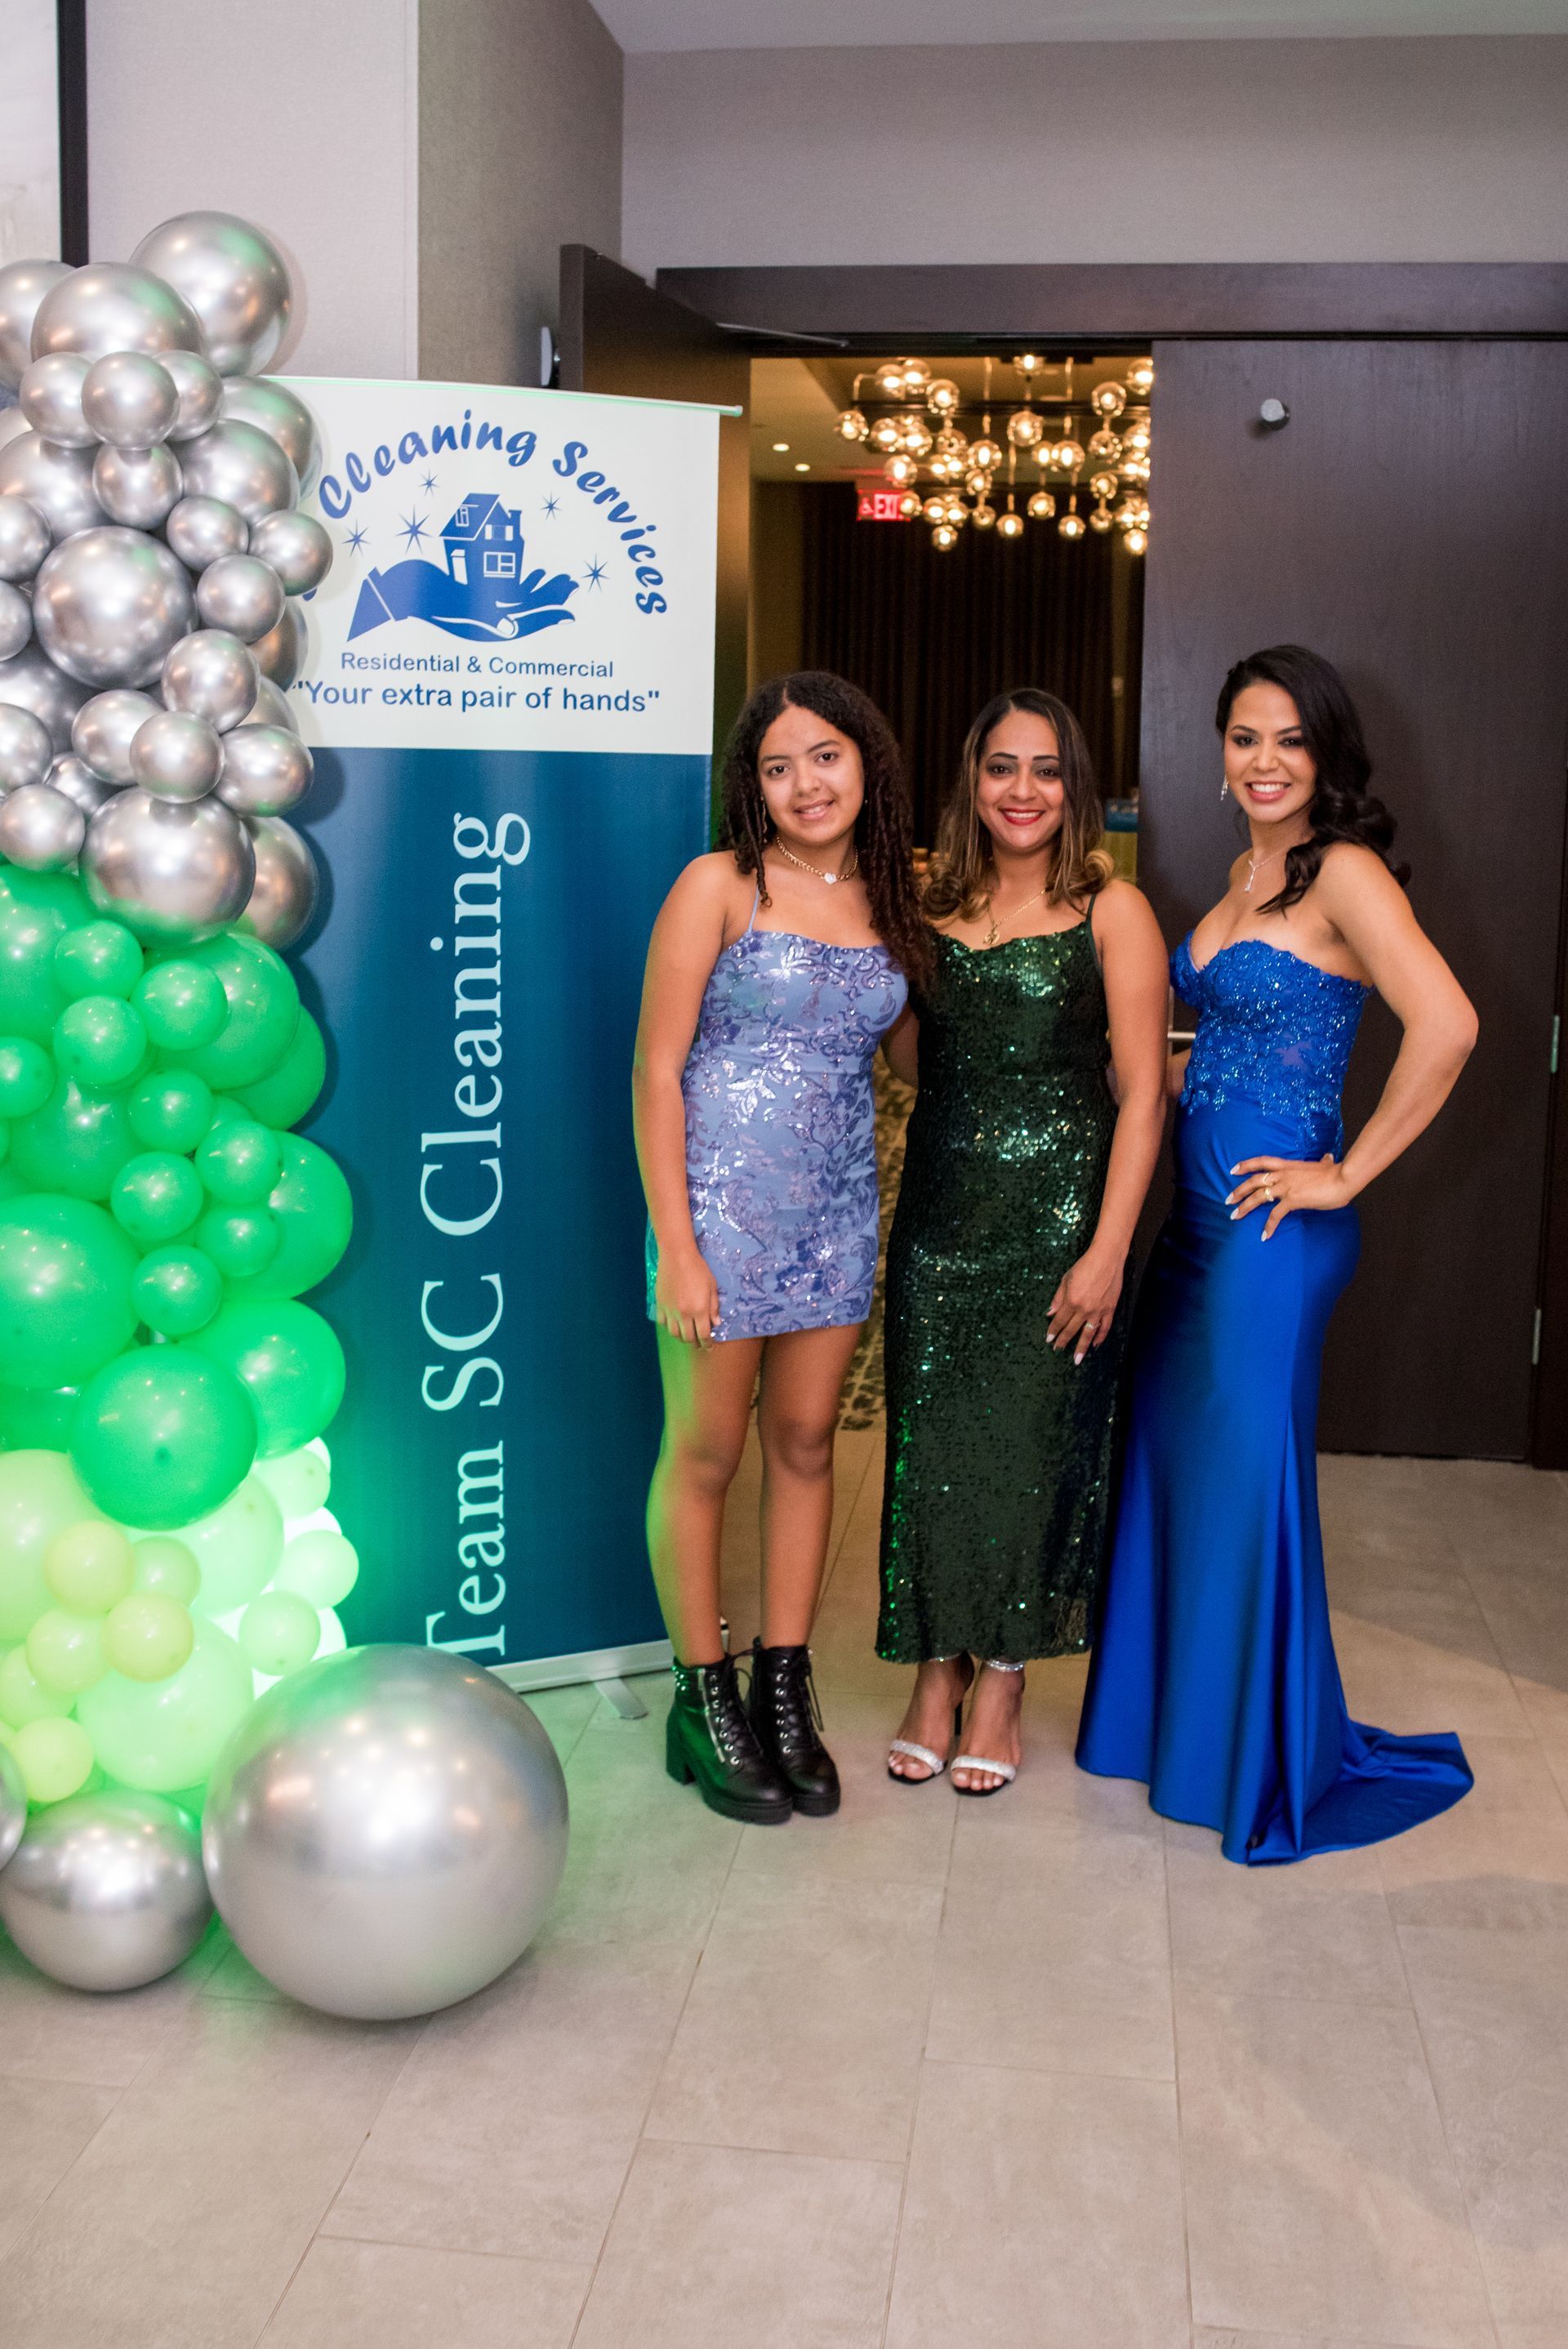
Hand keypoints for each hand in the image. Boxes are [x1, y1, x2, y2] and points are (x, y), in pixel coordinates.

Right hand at [655, 1245, 719, 1344]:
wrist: (677, 1256)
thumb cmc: (699, 1269)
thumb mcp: (712, 1287)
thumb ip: (714, 1307)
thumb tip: (716, 1323)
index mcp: (699, 1310)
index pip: (703, 1335)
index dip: (707, 1343)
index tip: (709, 1346)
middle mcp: (684, 1314)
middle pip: (688, 1337)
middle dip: (695, 1343)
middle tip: (699, 1343)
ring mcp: (670, 1310)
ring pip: (674, 1333)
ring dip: (682, 1337)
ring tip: (687, 1335)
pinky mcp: (660, 1304)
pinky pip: (662, 1322)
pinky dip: (669, 1326)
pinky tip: (674, 1323)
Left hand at [1047, 1250, 1123, 1364]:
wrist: (1107, 1259)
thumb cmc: (1084, 1266)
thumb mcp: (1066, 1279)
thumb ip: (1058, 1298)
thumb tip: (1050, 1313)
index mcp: (1071, 1301)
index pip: (1060, 1321)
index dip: (1053, 1331)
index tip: (1049, 1339)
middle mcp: (1084, 1309)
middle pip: (1072, 1330)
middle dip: (1063, 1341)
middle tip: (1058, 1350)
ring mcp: (1098, 1310)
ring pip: (1088, 1333)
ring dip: (1082, 1347)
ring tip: (1077, 1359)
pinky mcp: (1110, 1309)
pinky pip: (1105, 1327)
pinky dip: (1100, 1337)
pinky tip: (1095, 1344)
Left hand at [1226, 1152, 1352, 1239]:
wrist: (1343, 1178)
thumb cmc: (1337, 1172)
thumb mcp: (1326, 1164)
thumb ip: (1323, 1162)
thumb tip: (1328, 1157)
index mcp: (1289, 1165)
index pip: (1262, 1161)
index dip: (1246, 1165)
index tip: (1233, 1170)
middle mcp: (1283, 1174)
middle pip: (1254, 1180)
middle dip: (1239, 1190)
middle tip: (1228, 1200)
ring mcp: (1286, 1187)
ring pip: (1258, 1196)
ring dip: (1245, 1207)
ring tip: (1234, 1216)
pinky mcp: (1293, 1200)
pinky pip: (1275, 1214)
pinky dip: (1269, 1226)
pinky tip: (1264, 1236)